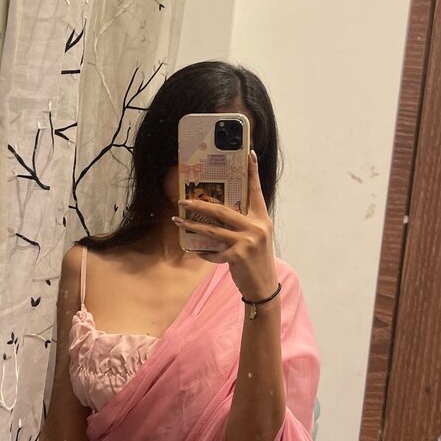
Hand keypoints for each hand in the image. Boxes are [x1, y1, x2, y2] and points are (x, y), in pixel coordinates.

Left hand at [173, 150, 277, 300]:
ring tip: (177, 221)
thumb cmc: (257, 260)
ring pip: (211, 230)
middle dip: (200, 204)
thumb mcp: (257, 238)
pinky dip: (203, 252)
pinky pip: (212, 251)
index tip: (249, 154)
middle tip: (183, 200)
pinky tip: (196, 251)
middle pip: (223, 210)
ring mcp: (246, 241)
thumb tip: (219, 213)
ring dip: (191, 225)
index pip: (256, 192)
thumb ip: (244, 224)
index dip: (253, 172)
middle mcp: (256, 227)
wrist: (263, 286)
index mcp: (262, 219)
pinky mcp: (236, 256)